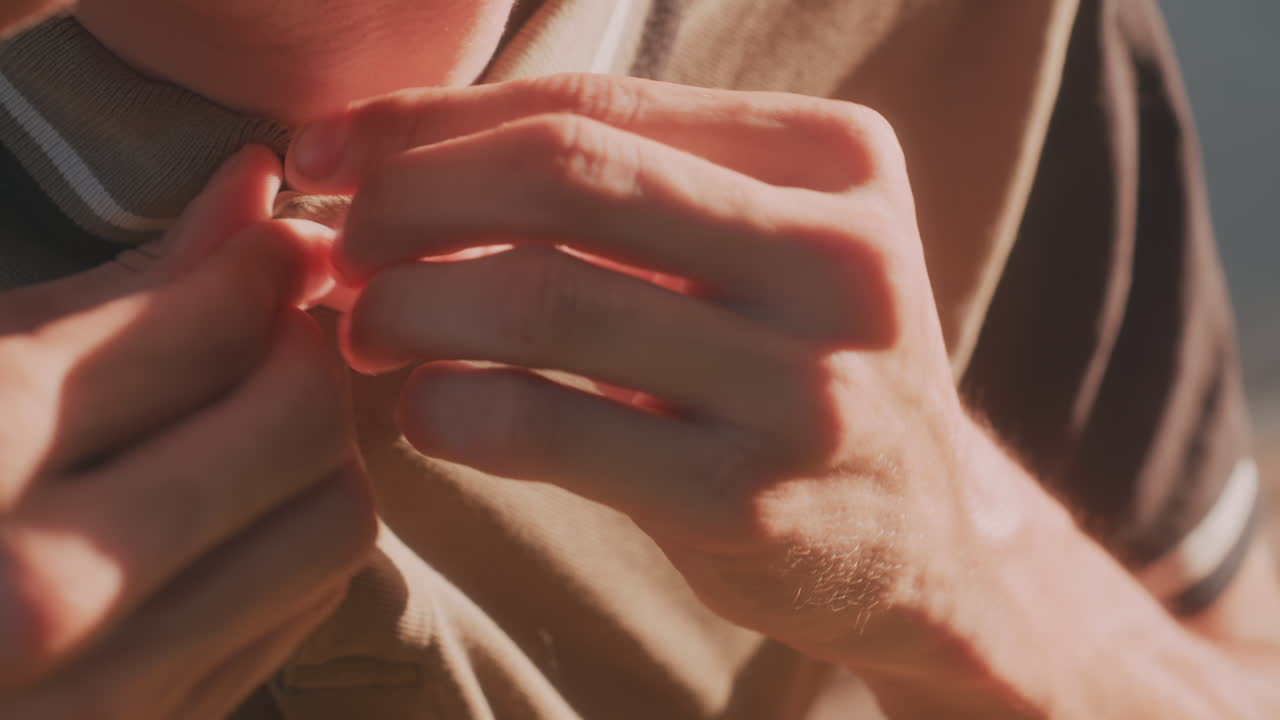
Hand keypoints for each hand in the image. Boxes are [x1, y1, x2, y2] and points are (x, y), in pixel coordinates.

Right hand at [0, 147, 376, 718]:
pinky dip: (293, 537)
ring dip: (320, 453)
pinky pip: (301, 608)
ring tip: (254, 418)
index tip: (272, 245)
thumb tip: (257, 196)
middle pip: (299, 427)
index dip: (262, 266)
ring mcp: (103, 695)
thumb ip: (115, 293)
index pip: (205, 333)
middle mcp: (42, 598)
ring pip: (332, 526)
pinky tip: (232, 507)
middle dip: (303, 354)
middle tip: (269, 328)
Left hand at [286, 75, 1020, 669]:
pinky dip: (454, 407)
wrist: (927, 541)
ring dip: (413, 303)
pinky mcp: (755, 502)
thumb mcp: (764, 250)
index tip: (326, 149)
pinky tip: (425, 411)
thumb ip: (630, 190)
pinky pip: (557, 428)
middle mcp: (840, 257)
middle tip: (340, 246)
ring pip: (549, 294)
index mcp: (837, 161)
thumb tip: (397, 152)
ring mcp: (807, 384)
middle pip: (567, 178)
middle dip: (411, 200)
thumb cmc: (802, 370)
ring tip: (364, 326)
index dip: (435, 119)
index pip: (594, 104)